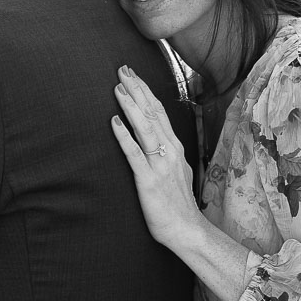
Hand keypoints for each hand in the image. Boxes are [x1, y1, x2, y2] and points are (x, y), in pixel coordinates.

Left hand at [112, 65, 201, 248]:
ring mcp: (159, 164)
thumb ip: (166, 151)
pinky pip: (134, 154)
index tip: (132, 75)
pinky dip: (124, 137)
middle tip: (121, 70)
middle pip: (151, 113)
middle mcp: (169, 150)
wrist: (187, 229)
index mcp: (174, 146)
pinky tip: (114, 123)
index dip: (145, 91)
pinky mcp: (147, 180)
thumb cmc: (178, 202)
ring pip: (144, 128)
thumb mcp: (177, 169)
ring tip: (117, 88)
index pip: (159, 111)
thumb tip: (155, 135)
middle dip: (136, 90)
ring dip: (129, 106)